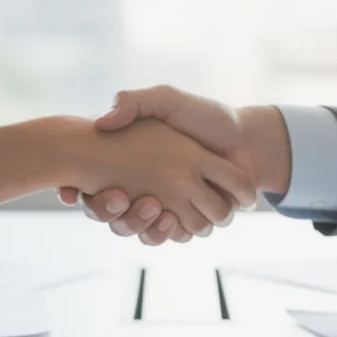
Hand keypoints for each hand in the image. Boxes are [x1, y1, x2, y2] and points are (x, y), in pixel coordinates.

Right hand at [62, 117, 256, 236]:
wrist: (246, 139)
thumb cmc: (204, 116)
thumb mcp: (166, 99)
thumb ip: (134, 102)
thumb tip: (102, 122)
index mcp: (132, 167)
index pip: (95, 192)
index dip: (91, 199)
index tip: (100, 192)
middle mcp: (146, 191)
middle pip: (118, 221)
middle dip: (123, 217)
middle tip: (130, 200)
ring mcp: (171, 208)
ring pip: (146, 233)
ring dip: (149, 226)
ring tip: (156, 208)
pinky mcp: (193, 220)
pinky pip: (175, 236)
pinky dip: (175, 230)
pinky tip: (174, 216)